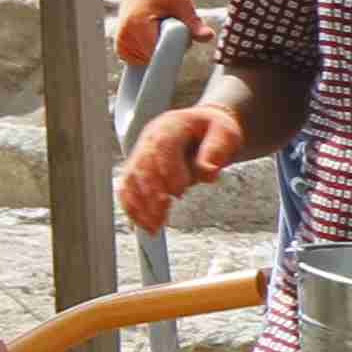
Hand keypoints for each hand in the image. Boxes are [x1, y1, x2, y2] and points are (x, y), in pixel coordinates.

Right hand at [113, 0, 205, 68]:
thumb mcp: (182, 2)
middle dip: (170, 48)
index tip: (183, 42)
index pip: (158, 53)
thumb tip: (208, 37)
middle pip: (156, 58)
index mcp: (137, 24)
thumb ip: (194, 22)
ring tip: (158, 27)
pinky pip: (142, 61)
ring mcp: (120, 44)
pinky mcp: (121, 49)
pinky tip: (151, 34)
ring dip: (160, 49)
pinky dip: (151, 51)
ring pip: (150, 61)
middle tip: (171, 26)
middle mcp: (124, 37)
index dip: (175, 50)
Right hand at [122, 103, 247, 232]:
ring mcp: (140, 154)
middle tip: (162, 217)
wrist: (201, 127)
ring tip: (154, 227)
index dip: (167, 170)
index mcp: (171, 125)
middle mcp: (150, 138)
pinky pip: (127, 190)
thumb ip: (216, 151)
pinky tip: (143, 225)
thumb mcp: (224, 134)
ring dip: (140, 206)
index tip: (179, 192)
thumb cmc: (213, 131)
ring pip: (130, 181)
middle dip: (150, 195)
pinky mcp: (137, 170)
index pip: (162, 146)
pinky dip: (133, 209)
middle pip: (142, 166)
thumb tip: (207, 171)